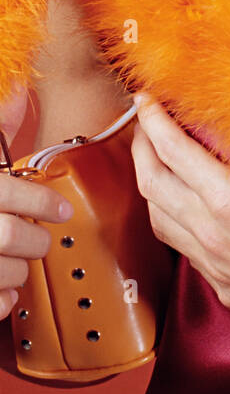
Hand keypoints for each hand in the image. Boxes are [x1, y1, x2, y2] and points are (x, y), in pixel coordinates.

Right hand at [0, 84, 73, 320]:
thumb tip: (17, 91)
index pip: (7, 193)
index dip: (41, 203)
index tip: (60, 210)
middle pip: (10, 235)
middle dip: (34, 240)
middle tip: (40, 239)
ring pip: (2, 271)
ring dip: (19, 270)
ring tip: (21, 262)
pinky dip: (0, 302)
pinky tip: (6, 292)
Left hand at [130, 93, 229, 349]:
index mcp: (229, 200)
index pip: (173, 151)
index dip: (154, 120)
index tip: (146, 100)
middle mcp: (210, 234)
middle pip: (151, 185)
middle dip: (141, 148)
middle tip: (145, 125)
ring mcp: (214, 266)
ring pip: (160, 222)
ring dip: (153, 188)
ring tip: (161, 165)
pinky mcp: (224, 287)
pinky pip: (186, 250)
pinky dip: (179, 222)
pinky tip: (195, 211)